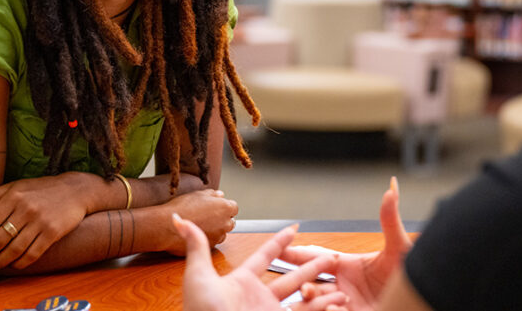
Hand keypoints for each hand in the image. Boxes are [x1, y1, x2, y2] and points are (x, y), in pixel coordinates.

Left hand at [0, 172, 95, 270]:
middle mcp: (27, 209)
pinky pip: (32, 254)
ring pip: (14, 249)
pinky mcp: (53, 233)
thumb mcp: (17, 186)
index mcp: (14, 196)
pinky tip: (12, 265)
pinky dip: (19, 263)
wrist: (76, 190)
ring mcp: (41, 221)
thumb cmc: (41, 189)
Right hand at [161, 189, 239, 255]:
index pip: (234, 207)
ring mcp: (218, 236)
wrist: (167, 225)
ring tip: (201, 224)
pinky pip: (213, 241)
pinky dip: (208, 238)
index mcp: (225, 208)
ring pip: (222, 233)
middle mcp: (225, 223)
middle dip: (222, 219)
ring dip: (216, 229)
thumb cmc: (182, 207)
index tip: (217, 206)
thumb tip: (220, 195)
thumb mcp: (198, 194)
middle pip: (230, 221)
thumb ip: (213, 194)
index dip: (224, 206)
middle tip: (208, 215)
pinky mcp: (210, 247)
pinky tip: (197, 232)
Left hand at [176, 215, 348, 310]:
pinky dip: (323, 309)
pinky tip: (339, 302)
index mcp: (242, 282)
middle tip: (330, 256)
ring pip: (303, 299)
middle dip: (312, 267)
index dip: (280, 242)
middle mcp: (259, 299)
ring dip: (323, 290)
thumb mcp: (197, 275)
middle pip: (292, 277)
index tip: (294, 229)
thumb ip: (195, 246)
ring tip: (342, 284)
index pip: (265, 256)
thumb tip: (179, 219)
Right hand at [284, 177, 411, 310]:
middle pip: (310, 283)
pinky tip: (333, 310)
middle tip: (306, 286)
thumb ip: (390, 218)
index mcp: (346, 266)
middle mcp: (342, 287)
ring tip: (325, 301)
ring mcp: (345, 305)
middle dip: (304, 285)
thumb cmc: (413, 275)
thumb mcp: (399, 246)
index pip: (314, 258)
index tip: (277, 249)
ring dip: (315, 303)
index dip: (295, 254)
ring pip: (316, 304)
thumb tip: (392, 186)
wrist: (424, 297)